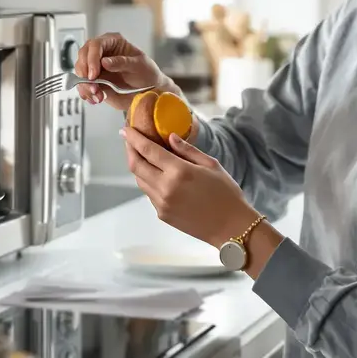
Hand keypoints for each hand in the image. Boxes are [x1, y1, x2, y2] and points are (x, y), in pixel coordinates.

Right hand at [75, 33, 172, 109]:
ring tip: (97, 95)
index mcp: (112, 41)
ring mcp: (96, 66)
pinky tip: (94, 98)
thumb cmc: (147, 71)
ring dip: (84, 85)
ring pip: (81, 72)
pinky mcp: (95, 79)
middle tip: (93, 86)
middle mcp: (101, 52)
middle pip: (83, 57)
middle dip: (85, 73)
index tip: (94, 74)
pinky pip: (83, 84)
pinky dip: (86, 92)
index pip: (95, 45)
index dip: (91, 59)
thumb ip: (122, 62)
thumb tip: (104, 62)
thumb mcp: (139, 65)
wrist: (149, 89)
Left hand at [121, 126, 259, 247]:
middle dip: (130, 150)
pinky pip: (149, 194)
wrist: (231, 228)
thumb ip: (187, 150)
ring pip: (140, 181)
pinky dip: (149, 181)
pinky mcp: (162, 215)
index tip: (125, 129)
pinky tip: (157, 175)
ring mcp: (162, 203)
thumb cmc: (226, 194)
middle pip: (136, 166)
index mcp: (179, 172)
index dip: (134, 138)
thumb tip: (169, 137)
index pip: (148, 150)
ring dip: (138, 166)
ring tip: (143, 155)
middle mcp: (166, 188)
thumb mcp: (211, 165)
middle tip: (130, 139)